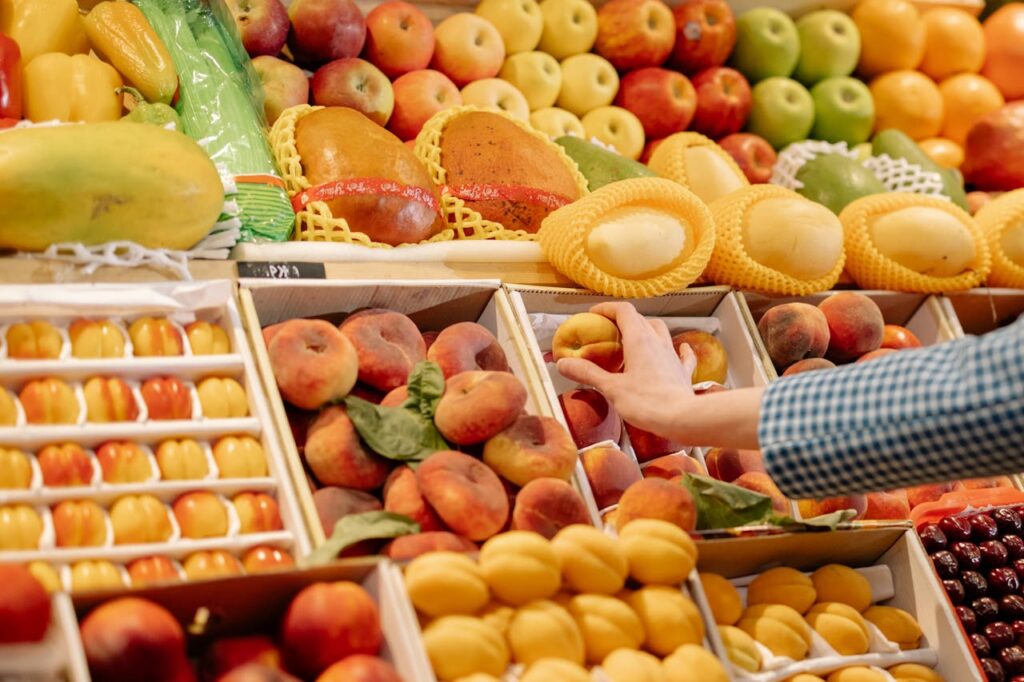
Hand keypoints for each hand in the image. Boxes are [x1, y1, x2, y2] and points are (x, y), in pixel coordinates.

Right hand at [556, 302, 696, 442]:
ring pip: (660, 331)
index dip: (607, 308)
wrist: (682, 419)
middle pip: (640, 319)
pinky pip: (682, 353)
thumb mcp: (611, 388)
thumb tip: (564, 363)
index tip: (594, 314)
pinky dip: (677, 348)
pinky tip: (679, 348)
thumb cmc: (647, 403)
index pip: (623, 311)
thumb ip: (587, 373)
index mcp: (639, 339)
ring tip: (635, 338)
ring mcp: (672, 355)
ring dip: (647, 329)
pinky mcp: (682, 371)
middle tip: (608, 331)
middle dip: (622, 320)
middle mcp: (657, 341)